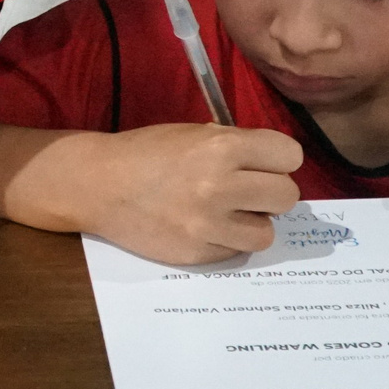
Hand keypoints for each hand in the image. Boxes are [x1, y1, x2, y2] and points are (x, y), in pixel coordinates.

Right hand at [77, 124, 303, 264]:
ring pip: (266, 232)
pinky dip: (226, 240)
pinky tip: (204, 227)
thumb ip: (236, 146)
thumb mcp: (194, 134)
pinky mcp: (197, 253)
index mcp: (222, 147)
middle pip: (287, 196)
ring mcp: (208, 225)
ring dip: (252, 223)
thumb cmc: (147, 153)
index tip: (263, 164)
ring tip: (229, 214)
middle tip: (248, 191)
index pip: (290, 156)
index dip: (278, 160)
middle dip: (270, 192)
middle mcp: (219, 186)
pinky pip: (235, 251)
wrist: (99, 185)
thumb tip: (273, 165)